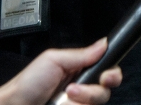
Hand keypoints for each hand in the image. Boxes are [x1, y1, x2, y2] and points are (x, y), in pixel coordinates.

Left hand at [0, 38, 121, 104]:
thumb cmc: (28, 83)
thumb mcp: (54, 60)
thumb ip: (81, 54)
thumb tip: (105, 42)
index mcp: (81, 71)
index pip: (107, 71)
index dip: (112, 74)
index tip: (107, 76)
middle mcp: (83, 90)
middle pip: (106, 91)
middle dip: (96, 90)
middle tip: (81, 88)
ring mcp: (79, 104)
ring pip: (97, 103)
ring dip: (84, 99)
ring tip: (66, 96)